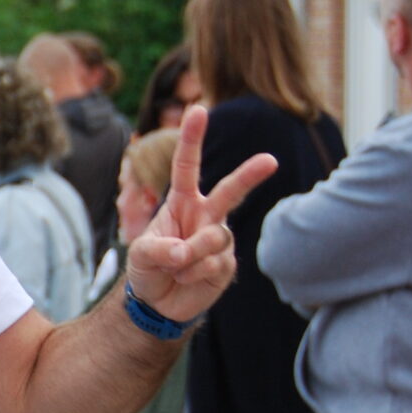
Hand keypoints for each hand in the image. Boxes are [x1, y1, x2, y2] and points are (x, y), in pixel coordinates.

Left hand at [122, 104, 280, 323]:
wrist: (159, 303)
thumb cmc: (148, 268)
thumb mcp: (141, 255)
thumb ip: (159, 249)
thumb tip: (185, 253)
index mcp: (182, 201)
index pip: (187, 165)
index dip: (192, 138)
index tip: (198, 109)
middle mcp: (205, 215)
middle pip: (230, 191)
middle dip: (249, 175)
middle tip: (270, 161)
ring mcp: (219, 238)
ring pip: (214, 238)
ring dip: (190, 255)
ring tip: (176, 267)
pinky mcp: (227, 263)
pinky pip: (213, 264)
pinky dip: (193, 275)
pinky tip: (185, 279)